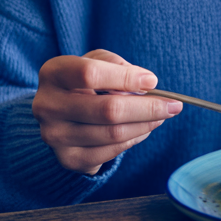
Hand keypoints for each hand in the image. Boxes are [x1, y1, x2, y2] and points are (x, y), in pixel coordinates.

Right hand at [32, 49, 180, 174]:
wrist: (60, 112)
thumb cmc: (84, 80)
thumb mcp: (97, 61)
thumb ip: (118, 65)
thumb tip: (145, 84)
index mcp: (53, 73)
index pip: (90, 74)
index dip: (125, 77)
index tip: (152, 81)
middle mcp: (47, 106)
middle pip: (108, 110)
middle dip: (148, 107)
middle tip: (173, 105)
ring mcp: (55, 136)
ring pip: (113, 134)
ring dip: (146, 124)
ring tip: (161, 115)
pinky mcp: (68, 159)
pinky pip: (111, 152)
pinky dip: (134, 139)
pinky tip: (143, 128)